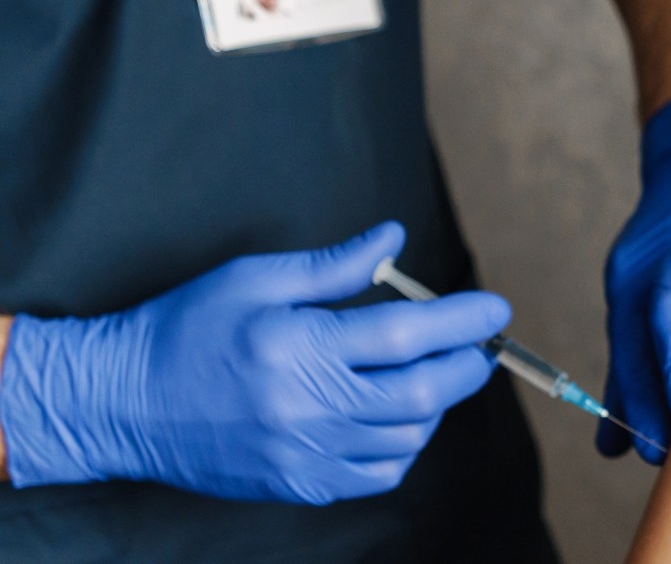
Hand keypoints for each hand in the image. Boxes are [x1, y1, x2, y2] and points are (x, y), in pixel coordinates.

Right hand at [0, 222, 508, 504]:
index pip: (408, 336)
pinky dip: (403, 446)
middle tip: (480, 346)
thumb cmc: (185, 329)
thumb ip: (332, 265)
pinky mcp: (300, 485)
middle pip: (422, 394)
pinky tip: (395, 418)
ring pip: (407, 437)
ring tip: (429, 375)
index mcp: (299, 347)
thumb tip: (394, 237)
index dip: (463, 322)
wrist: (122, 404)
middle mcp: (308, 407)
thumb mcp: (253, 279)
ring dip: (435, 405)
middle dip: (466, 367)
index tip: (496, 310)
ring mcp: (305, 454)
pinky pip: (379, 474)